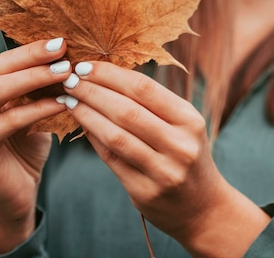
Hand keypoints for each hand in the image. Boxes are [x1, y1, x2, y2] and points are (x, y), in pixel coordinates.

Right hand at [0, 0, 71, 253]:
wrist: (17, 190)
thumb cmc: (30, 139)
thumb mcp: (36, 101)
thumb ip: (40, 76)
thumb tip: (68, 43)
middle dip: (30, 51)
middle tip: (63, 42)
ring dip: (36, 77)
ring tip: (67, 70)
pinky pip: (9, 119)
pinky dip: (39, 109)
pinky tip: (63, 104)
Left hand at [63, 61, 269, 257]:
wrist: (204, 208)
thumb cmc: (187, 155)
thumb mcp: (184, 126)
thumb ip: (154, 104)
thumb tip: (107, 76)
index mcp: (190, 120)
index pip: (145, 88)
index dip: (111, 75)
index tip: (87, 65)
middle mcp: (180, 145)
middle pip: (127, 110)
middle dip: (93, 91)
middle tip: (70, 79)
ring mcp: (163, 171)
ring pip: (116, 136)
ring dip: (87, 115)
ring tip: (70, 101)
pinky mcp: (145, 192)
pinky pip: (112, 159)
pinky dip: (93, 139)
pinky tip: (82, 125)